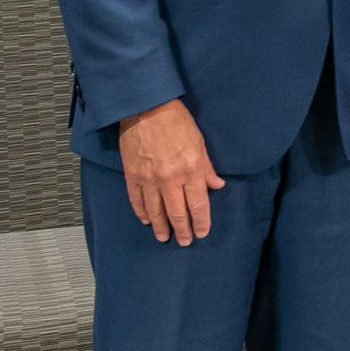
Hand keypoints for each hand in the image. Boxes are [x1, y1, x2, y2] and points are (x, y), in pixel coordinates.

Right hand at [118, 98, 223, 244]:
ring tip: (164, 237)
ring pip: (155, 211)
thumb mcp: (200, 143)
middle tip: (184, 242)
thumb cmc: (177, 121)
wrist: (148, 109)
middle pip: (177, 212)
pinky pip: (137, 200)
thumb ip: (207, 168)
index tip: (202, 233)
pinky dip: (142, 212)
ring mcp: (149, 178)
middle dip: (182, 230)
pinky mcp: (132, 175)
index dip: (201, 221)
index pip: (198, 204)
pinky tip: (146, 220)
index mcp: (191, 169)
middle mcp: (170, 178)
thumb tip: (216, 185)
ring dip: (161, 226)